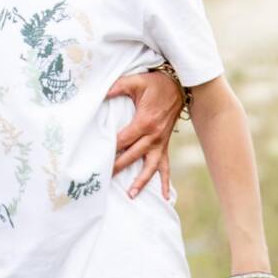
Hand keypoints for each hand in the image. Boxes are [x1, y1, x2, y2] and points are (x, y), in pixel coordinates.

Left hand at [107, 68, 183, 198]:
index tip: (98, 157)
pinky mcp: (164, 145)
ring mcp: (160, 143)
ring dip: (141, 181)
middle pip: (133, 156)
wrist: (179, 85)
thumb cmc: (156, 84)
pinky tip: (165, 196)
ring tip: (130, 194)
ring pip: (150, 167)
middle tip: (103, 178)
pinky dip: (165, 181)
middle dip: (118, 167)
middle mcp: (153, 136)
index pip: (123, 140)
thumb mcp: (137, 81)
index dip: (110, 148)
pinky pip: (166, 166)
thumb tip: (103, 93)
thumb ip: (118, 87)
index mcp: (145, 122)